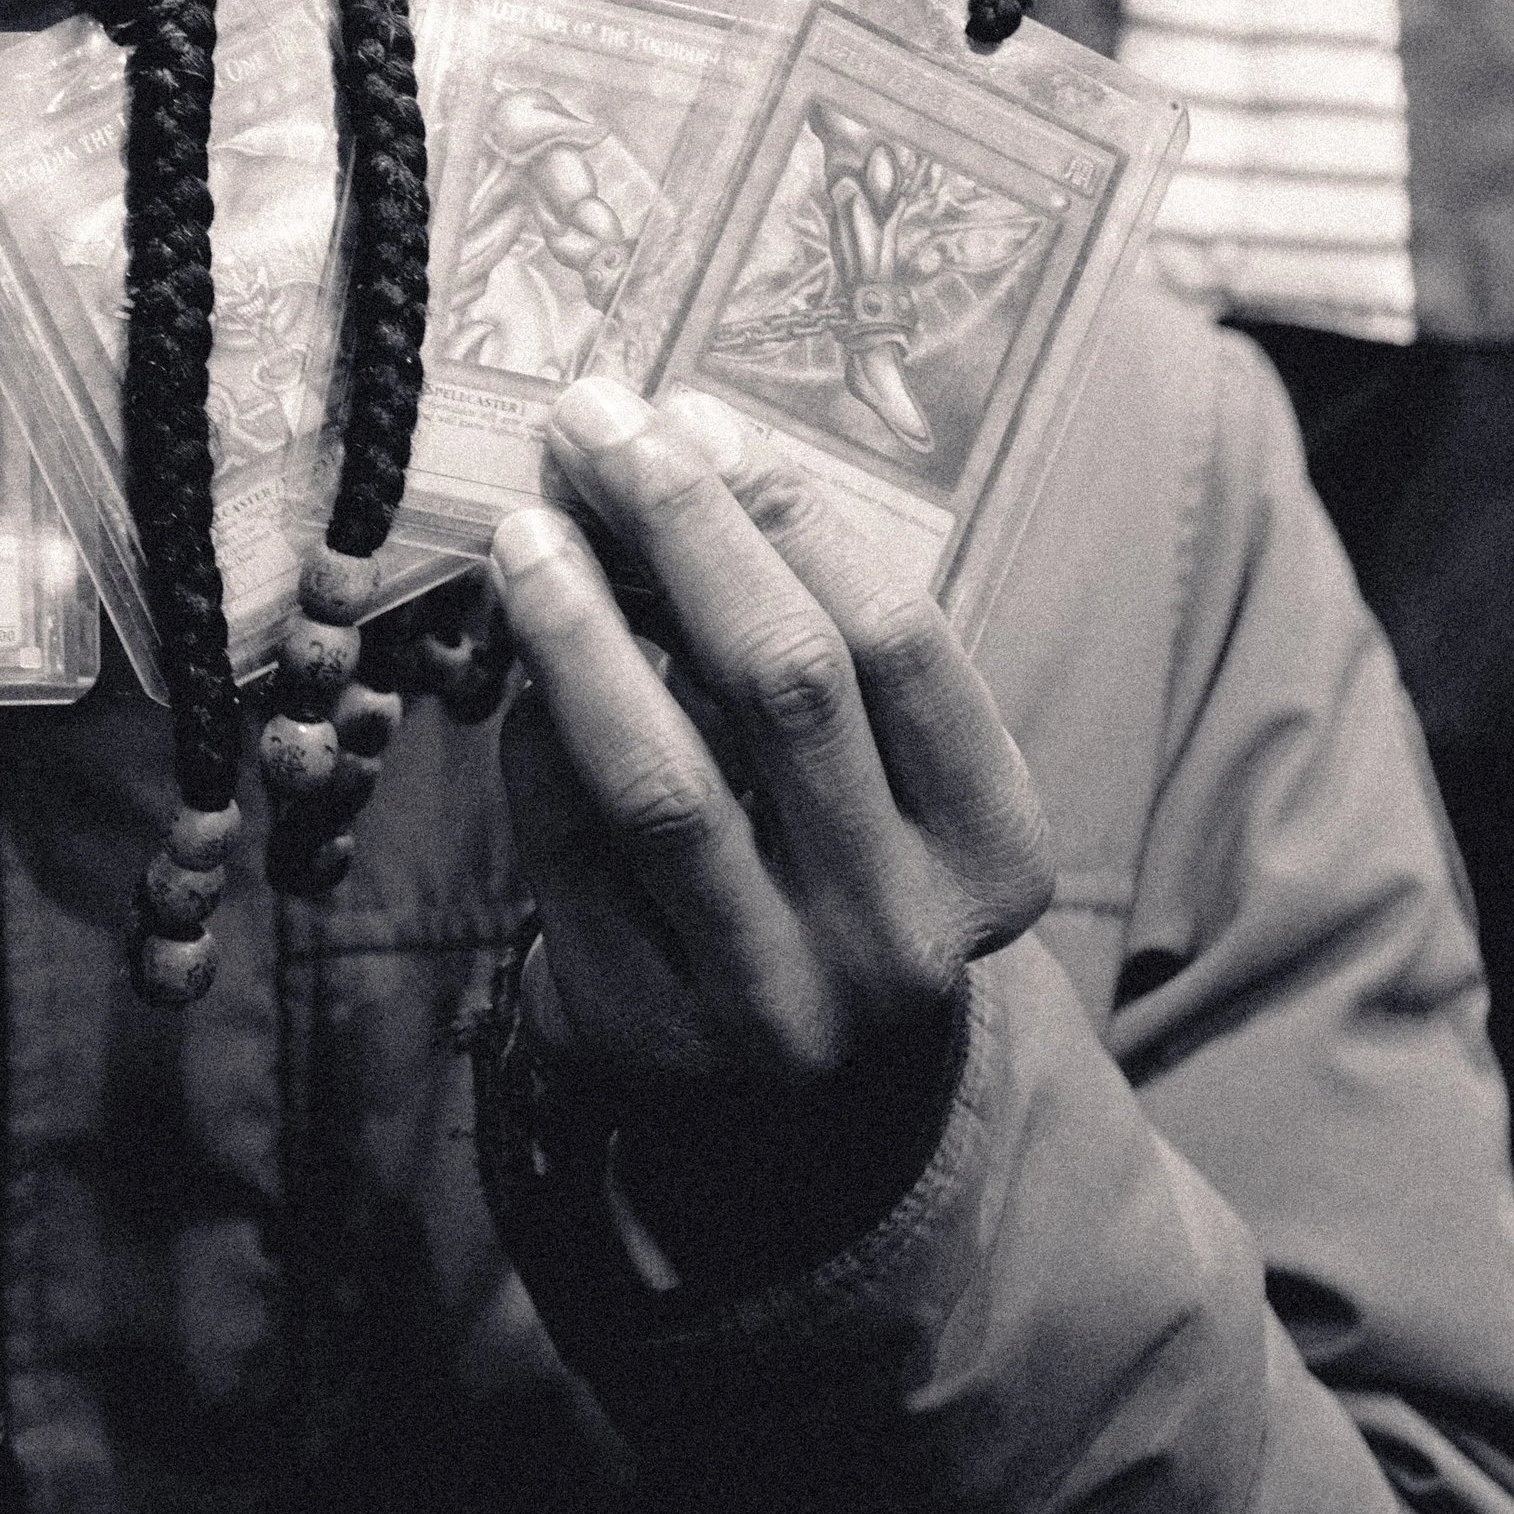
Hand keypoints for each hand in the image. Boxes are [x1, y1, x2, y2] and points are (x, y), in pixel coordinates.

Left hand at [490, 379, 1051, 1098]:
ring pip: (662, 776)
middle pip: (784, 683)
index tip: (689, 412)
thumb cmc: (834, 862)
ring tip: (525, 525)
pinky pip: (569, 845)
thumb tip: (678, 435)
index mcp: (993, 851)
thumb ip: (809, 623)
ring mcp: (773, 1002)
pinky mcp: (646, 1034)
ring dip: (580, 624)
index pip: (897, 640)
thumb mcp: (878, 765)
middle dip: (677, 528)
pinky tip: (521, 656)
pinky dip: (538, 730)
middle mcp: (900, 936)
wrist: (799, 1100)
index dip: (785, 509)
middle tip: (591, 424)